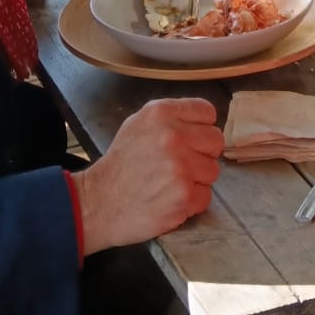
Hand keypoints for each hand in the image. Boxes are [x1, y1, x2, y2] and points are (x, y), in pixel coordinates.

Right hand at [74, 99, 221, 254]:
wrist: (99, 202)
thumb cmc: (120, 164)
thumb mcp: (137, 124)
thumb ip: (170, 118)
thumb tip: (202, 121)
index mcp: (161, 113)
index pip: (207, 112)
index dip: (201, 128)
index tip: (192, 140)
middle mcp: (173, 136)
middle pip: (216, 141)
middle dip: (203, 154)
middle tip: (183, 165)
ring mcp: (180, 167)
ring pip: (213, 170)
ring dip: (197, 179)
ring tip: (173, 184)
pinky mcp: (184, 195)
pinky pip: (206, 195)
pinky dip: (192, 202)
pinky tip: (172, 199)